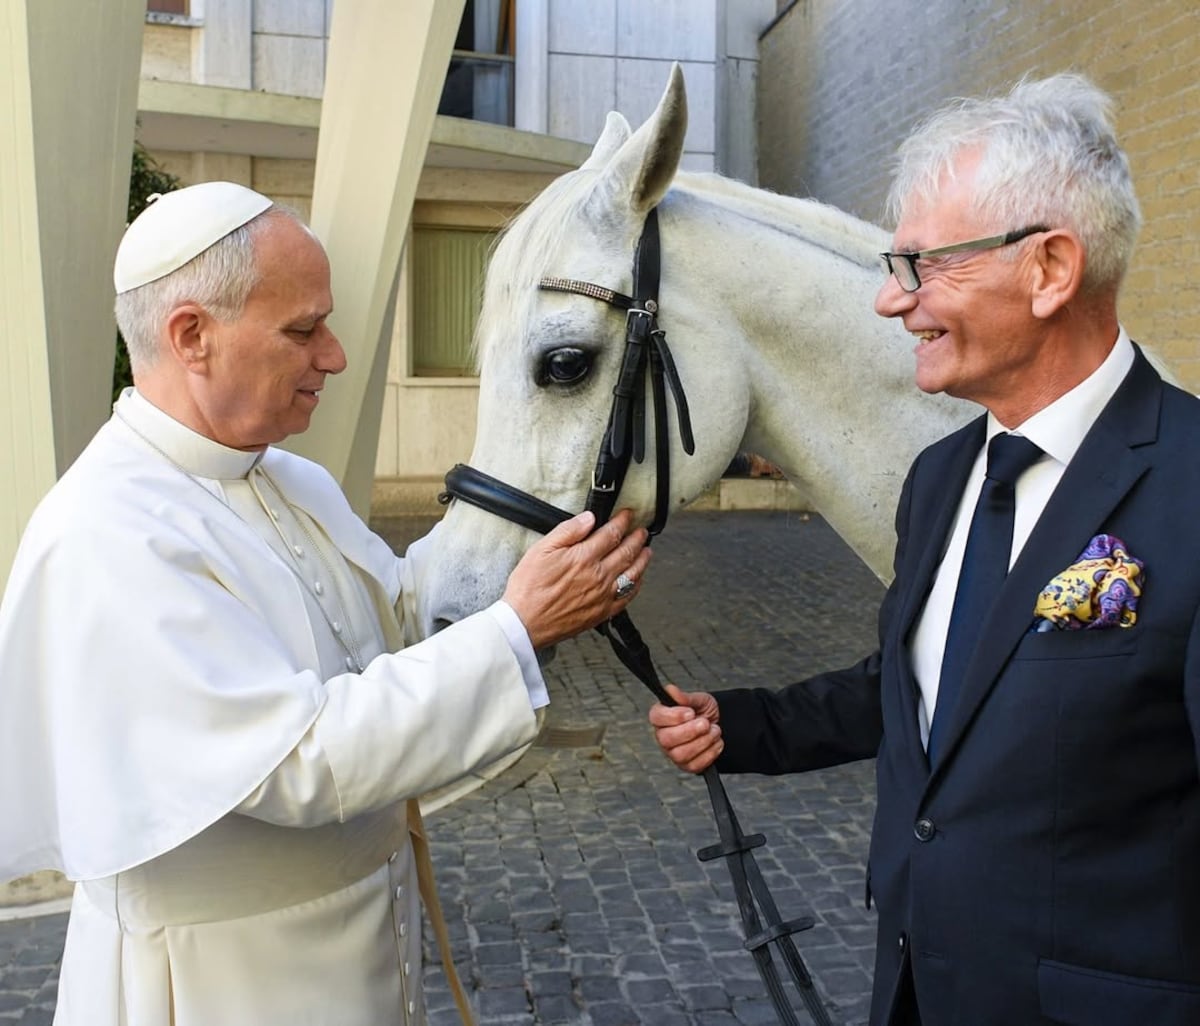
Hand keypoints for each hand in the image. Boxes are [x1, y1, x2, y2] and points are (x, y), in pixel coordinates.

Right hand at [502, 508, 650, 648]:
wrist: (525, 622)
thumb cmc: (529, 587)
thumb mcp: (542, 550)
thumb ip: (568, 531)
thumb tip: (588, 518)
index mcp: (584, 557)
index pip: (611, 533)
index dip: (622, 521)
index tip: (627, 515)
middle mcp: (599, 575)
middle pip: (627, 551)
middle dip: (637, 538)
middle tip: (642, 530)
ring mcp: (603, 595)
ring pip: (633, 573)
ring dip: (643, 559)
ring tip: (647, 551)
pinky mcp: (602, 612)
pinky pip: (628, 597)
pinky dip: (637, 585)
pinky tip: (638, 579)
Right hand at [648, 683, 722, 773]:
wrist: (718, 726)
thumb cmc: (703, 711)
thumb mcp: (698, 699)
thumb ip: (685, 697)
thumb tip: (671, 690)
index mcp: (661, 717)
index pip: (656, 717)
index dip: (673, 716)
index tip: (691, 712)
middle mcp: (663, 736)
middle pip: (666, 739)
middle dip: (690, 731)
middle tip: (705, 723)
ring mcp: (673, 753)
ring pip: (680, 754)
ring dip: (702, 742)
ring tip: (714, 731)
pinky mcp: (686, 766)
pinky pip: (695, 765)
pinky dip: (710, 753)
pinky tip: (716, 742)